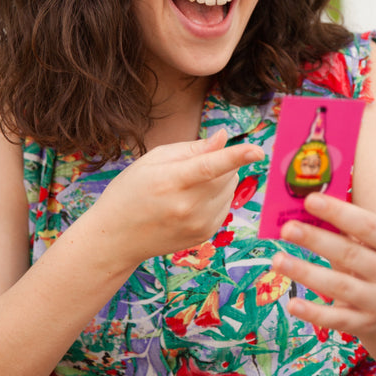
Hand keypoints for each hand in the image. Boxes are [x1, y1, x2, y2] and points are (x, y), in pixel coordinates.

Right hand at [93, 129, 263, 265]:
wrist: (117, 237)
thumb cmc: (131, 191)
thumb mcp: (153, 160)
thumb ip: (192, 149)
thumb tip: (223, 138)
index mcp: (171, 182)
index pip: (210, 167)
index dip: (236, 156)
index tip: (258, 150)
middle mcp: (188, 207)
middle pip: (227, 174)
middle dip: (219, 163)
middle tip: (188, 169)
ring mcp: (198, 224)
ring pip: (230, 188)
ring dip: (218, 181)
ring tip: (185, 188)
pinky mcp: (205, 234)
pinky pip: (226, 204)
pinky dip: (215, 197)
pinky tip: (190, 202)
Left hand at [271, 193, 375, 337]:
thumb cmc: (370, 262)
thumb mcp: (367, 244)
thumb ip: (341, 227)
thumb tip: (301, 206)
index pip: (368, 225)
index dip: (339, 212)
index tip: (309, 199)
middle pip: (350, 254)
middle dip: (316, 240)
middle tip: (287, 228)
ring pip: (340, 286)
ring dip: (306, 272)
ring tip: (277, 260)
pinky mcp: (363, 324)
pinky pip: (335, 319)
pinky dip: (313, 312)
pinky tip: (292, 303)